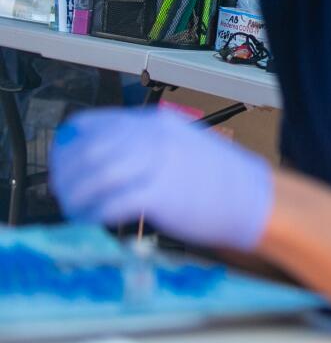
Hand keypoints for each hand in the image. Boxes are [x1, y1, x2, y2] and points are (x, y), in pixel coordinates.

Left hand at [50, 108, 273, 249]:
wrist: (255, 198)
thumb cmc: (220, 178)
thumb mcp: (180, 144)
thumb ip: (142, 145)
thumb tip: (98, 160)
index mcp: (155, 122)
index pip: (91, 124)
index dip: (69, 146)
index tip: (64, 165)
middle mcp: (153, 136)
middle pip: (87, 149)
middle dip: (66, 174)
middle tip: (63, 193)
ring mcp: (157, 163)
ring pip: (93, 175)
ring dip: (75, 196)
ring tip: (76, 210)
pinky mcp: (161, 194)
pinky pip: (110, 203)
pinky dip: (94, 213)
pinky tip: (94, 220)